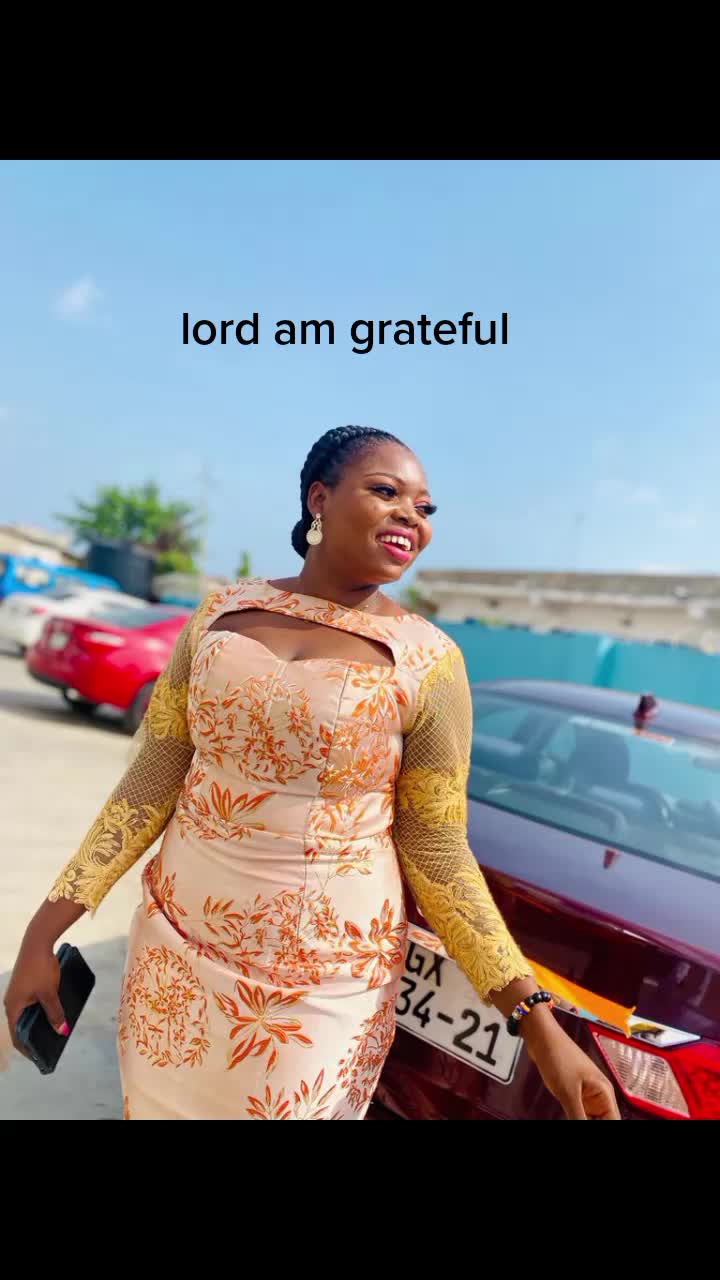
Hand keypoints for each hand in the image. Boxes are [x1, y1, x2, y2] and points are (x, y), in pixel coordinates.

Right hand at [4, 931, 67, 1056]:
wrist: (37, 942)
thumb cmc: (40, 968)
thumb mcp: (49, 993)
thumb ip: (55, 1013)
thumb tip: (61, 1031)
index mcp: (13, 1008)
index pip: (17, 1036)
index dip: (28, 1049)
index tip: (41, 1058)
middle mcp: (11, 1003)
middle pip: (22, 1026)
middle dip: (35, 1036)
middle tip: (51, 1046)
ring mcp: (17, 994)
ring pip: (27, 1014)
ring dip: (39, 1022)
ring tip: (55, 1030)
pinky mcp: (23, 986)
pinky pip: (30, 1004)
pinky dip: (40, 1011)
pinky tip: (54, 1012)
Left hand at [524, 1017, 620, 1119]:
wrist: (541, 1038)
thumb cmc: (558, 1055)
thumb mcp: (567, 1092)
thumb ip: (578, 1117)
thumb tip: (584, 1128)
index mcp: (604, 1091)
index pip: (614, 1121)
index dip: (607, 1128)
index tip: (591, 1129)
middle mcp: (598, 1094)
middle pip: (603, 1120)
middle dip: (593, 1124)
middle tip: (576, 1120)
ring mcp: (586, 1094)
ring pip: (591, 1118)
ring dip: (582, 1121)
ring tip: (570, 1117)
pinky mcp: (574, 1093)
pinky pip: (579, 1113)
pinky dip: (575, 1119)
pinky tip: (568, 1118)